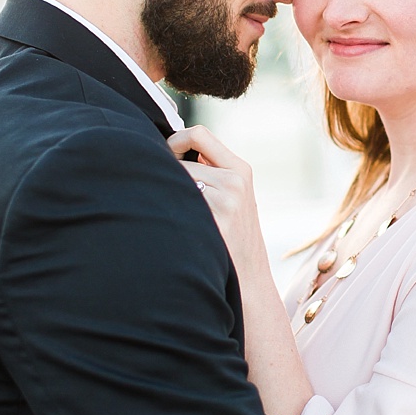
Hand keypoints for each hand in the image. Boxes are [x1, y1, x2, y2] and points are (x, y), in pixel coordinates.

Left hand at [168, 125, 268, 281]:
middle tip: (165, 195)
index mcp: (240, 169)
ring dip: (167, 196)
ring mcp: (226, 201)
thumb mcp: (233, 197)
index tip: (166, 158)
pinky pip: (177, 203)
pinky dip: (168, 212)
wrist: (250, 280)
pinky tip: (177, 229)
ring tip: (175, 217)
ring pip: (176, 182)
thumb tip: (170, 150)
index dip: (175, 140)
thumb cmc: (233, 238)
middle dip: (166, 173)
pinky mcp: (215, 221)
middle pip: (180, 159)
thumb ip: (211, 171)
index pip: (199, 133)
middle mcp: (235, 180)